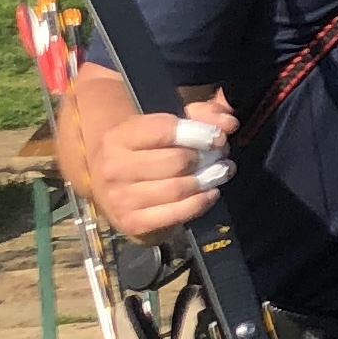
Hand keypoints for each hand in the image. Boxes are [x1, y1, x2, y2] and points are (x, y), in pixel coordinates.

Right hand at [86, 92, 239, 241]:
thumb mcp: (165, 126)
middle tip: (222, 156)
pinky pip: (176, 213)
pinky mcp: (132, 222)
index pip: (164, 130)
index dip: (198, 132)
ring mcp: (120, 198)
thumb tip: (228, 122)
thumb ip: (199, 116)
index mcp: (118, 136)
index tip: (219, 137)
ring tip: (221, 172)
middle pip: (176, 161)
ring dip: (208, 180)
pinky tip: (211, 193)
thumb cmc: (145, 150)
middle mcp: (114, 167)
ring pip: (178, 188)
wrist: (109, 183)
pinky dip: (200, 203)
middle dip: (207, 158)